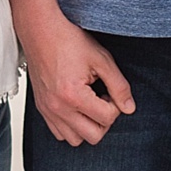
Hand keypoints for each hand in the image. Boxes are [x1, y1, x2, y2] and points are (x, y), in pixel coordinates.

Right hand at [24, 13, 134, 147]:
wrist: (40, 30)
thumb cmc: (68, 40)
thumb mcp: (101, 59)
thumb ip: (119, 85)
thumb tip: (129, 108)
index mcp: (73, 95)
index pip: (107, 118)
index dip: (116, 105)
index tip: (110, 91)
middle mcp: (58, 107)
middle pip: (93, 136)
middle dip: (104, 120)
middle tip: (103, 100)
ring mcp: (47, 110)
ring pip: (75, 139)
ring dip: (87, 126)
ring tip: (89, 104)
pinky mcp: (41, 108)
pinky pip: (59, 133)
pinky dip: (71, 126)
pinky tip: (76, 107)